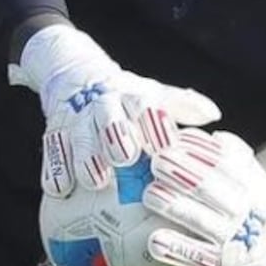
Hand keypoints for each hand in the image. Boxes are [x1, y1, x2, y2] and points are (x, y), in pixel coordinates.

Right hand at [10, 23, 220, 196]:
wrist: (76, 75)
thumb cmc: (128, 97)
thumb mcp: (155, 95)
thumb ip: (182, 106)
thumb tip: (213, 113)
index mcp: (132, 96)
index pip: (145, 105)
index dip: (155, 124)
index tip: (166, 145)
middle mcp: (103, 105)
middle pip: (109, 117)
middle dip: (116, 134)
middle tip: (125, 157)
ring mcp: (76, 118)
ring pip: (79, 136)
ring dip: (86, 157)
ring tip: (95, 181)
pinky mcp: (54, 132)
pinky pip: (52, 151)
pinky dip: (54, 170)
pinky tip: (59, 190)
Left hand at [143, 129, 265, 265]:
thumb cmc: (261, 214)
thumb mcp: (260, 183)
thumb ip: (239, 158)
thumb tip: (215, 136)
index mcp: (251, 186)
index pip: (222, 160)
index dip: (196, 148)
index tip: (174, 139)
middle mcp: (243, 211)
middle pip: (207, 186)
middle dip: (180, 171)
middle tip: (156, 160)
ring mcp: (233, 239)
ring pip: (199, 219)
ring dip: (174, 206)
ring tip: (150, 194)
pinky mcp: (223, 265)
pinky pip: (196, 257)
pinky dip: (176, 248)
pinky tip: (155, 240)